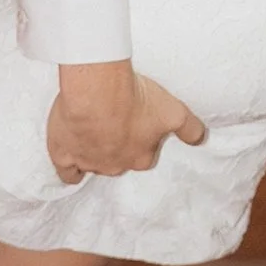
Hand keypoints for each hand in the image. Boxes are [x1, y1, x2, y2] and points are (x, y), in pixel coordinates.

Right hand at [46, 60, 205, 181]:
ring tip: (93, 134)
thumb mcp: (174, 111)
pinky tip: (71, 162)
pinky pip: (67, 172)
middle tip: (115, 124)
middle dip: (118, 147)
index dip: (142, 139)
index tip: (138, 124)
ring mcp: (89, 162)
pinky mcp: (63, 155)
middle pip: (119, 160)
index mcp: (142, 157)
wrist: (98, 93)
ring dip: (95, 152)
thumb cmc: (137, 100)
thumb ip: (191, 128)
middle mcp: (117, 165)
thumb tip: (202, 140)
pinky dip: (69, 169)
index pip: (145, 155)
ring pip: (94, 165)